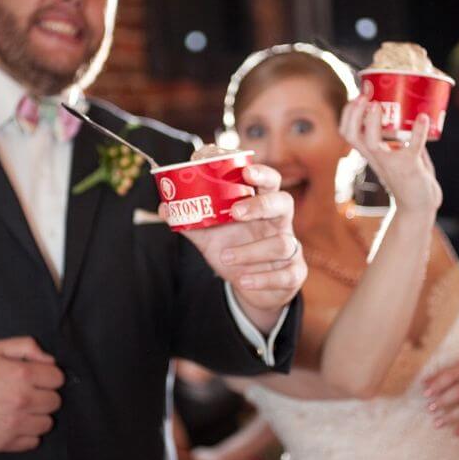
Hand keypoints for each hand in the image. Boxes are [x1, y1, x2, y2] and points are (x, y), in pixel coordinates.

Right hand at [0, 337, 64, 452]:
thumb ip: (26, 346)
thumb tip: (50, 360)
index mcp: (22, 374)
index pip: (58, 378)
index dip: (48, 376)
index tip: (38, 378)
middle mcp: (22, 400)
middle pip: (55, 401)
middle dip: (45, 395)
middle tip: (29, 393)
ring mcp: (15, 424)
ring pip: (47, 423)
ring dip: (38, 416)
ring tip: (22, 409)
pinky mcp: (6, 443)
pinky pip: (33, 442)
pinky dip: (28, 434)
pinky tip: (16, 423)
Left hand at [177, 164, 306, 316]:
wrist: (251, 287)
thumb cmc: (233, 250)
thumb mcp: (211, 236)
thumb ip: (191, 222)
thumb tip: (164, 208)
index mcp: (262, 207)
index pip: (270, 182)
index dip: (262, 174)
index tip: (246, 172)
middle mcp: (279, 223)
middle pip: (284, 203)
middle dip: (262, 205)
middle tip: (236, 212)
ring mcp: (291, 248)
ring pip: (282, 243)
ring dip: (252, 250)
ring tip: (225, 257)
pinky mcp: (294, 273)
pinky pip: (285, 275)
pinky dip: (262, 279)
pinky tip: (243, 280)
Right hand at [340, 96, 441, 215]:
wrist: (418, 207)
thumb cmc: (409, 180)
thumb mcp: (399, 155)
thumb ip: (402, 138)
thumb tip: (414, 115)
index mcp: (370, 153)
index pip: (347, 132)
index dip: (349, 112)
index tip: (359, 94)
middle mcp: (376, 157)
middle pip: (351, 135)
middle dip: (353, 113)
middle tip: (364, 95)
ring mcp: (391, 163)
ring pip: (371, 142)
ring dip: (372, 122)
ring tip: (378, 104)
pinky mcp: (410, 167)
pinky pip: (412, 147)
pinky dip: (418, 131)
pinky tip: (423, 118)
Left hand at [423, 356, 458, 434]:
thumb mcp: (457, 366)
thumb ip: (440, 374)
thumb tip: (423, 383)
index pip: (449, 377)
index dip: (437, 385)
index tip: (425, 394)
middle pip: (458, 392)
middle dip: (443, 402)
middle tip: (430, 408)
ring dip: (451, 417)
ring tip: (437, 424)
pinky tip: (457, 432)